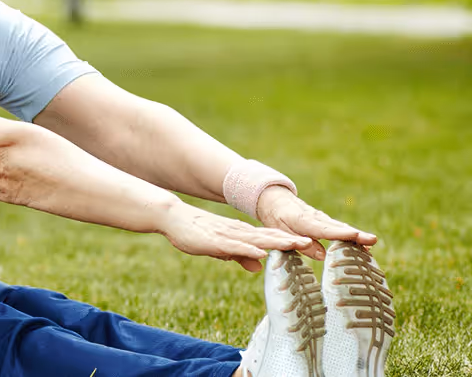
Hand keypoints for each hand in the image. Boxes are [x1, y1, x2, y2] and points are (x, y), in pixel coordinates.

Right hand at [159, 203, 311, 271]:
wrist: (173, 217)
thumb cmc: (195, 233)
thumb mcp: (221, 248)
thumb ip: (240, 256)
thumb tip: (258, 266)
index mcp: (241, 234)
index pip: (269, 238)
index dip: (288, 241)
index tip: (307, 245)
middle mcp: (238, 232)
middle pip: (268, 236)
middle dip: (290, 240)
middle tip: (311, 244)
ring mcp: (228, 235)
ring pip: (257, 239)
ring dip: (277, 242)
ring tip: (296, 244)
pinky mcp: (215, 240)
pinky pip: (235, 245)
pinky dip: (249, 249)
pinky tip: (261, 252)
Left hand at [255, 186, 378, 259]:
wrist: (276, 200)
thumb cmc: (276, 218)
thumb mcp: (280, 231)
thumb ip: (298, 243)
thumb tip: (322, 256)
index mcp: (302, 221)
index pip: (323, 229)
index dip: (340, 234)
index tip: (355, 236)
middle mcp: (316, 218)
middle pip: (338, 228)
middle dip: (355, 234)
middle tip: (372, 240)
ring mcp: (322, 219)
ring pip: (341, 228)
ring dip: (357, 236)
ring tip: (371, 244)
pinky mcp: (325, 221)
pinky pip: (339, 229)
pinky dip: (351, 236)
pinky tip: (364, 246)